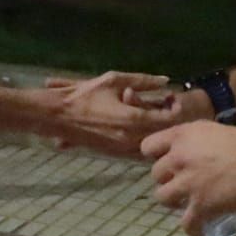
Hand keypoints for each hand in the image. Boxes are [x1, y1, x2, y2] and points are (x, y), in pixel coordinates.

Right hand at [39, 70, 175, 156]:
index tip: (173, 96)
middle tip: (167, 104)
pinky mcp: (115, 154)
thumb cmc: (85, 95)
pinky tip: (142, 127)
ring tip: (156, 115)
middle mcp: (132, 138)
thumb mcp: (114, 80)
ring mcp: (123, 149)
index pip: (168, 118)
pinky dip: (144, 139)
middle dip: (169, 119)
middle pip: (163, 134)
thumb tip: (166, 80)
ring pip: (152, 144)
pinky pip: (138, 150)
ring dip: (157, 131)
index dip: (176, 107)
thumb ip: (143, 81)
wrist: (58, 117)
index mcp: (134, 119)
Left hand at [142, 122, 235, 234]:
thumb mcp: (212, 131)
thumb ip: (194, 142)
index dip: (156, 156)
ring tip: (189, 204)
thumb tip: (189, 153)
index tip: (168, 163)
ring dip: (175, 202)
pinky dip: (193, 228)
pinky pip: (186, 224)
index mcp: (181, 136)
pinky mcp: (201, 206)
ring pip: (162, 198)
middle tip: (184, 184)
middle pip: (156, 175)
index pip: (148, 147)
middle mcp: (178, 158)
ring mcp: (188, 183)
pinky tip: (200, 228)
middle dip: (169, 180)